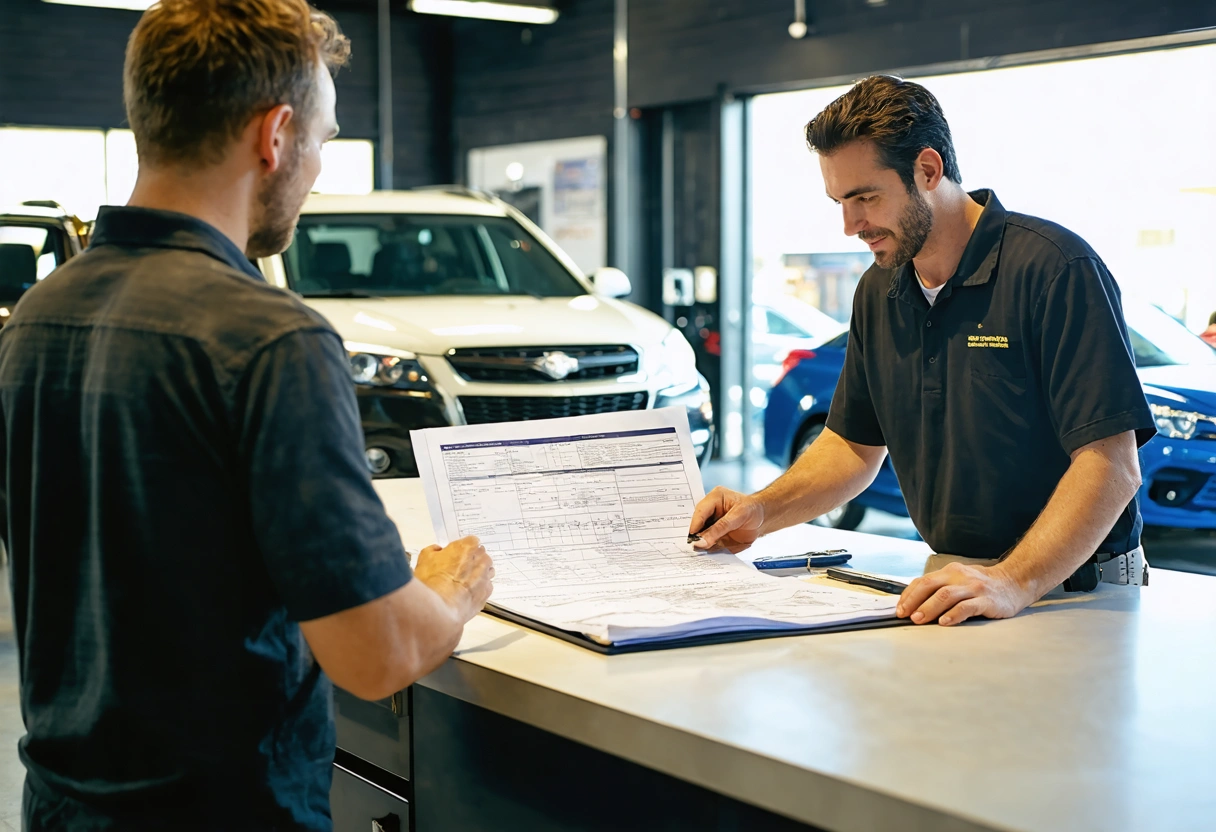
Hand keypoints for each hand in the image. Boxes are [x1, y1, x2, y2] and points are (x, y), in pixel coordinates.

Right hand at [414, 536, 493, 621]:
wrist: (439, 609)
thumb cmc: (433, 584)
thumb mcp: (424, 559)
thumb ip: (433, 550)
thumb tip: (436, 551)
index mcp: (467, 547)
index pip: (472, 541)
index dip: (463, 548)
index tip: (457, 554)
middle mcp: (480, 560)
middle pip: (481, 556)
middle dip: (472, 560)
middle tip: (458, 569)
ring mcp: (485, 578)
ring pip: (487, 571)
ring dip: (478, 574)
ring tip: (463, 582)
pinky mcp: (486, 594)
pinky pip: (486, 587)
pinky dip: (478, 589)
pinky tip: (466, 593)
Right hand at [687, 487, 764, 553]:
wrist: (762, 518)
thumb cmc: (752, 510)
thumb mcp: (739, 516)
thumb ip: (720, 528)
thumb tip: (702, 540)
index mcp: (715, 497)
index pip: (701, 511)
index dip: (695, 525)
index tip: (693, 539)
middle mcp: (710, 509)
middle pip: (697, 523)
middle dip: (696, 536)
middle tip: (695, 547)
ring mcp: (711, 521)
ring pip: (700, 533)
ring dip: (701, 543)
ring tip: (701, 551)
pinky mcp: (714, 532)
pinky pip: (708, 541)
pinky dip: (708, 547)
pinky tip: (708, 552)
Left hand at [896, 561, 1034, 625]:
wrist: (1015, 582)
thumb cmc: (982, 586)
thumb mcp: (959, 581)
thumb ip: (940, 588)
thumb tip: (914, 604)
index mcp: (949, 571)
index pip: (923, 581)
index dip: (908, 595)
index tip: (899, 609)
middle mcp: (959, 576)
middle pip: (930, 585)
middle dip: (914, 601)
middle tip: (904, 615)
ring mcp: (973, 587)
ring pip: (946, 595)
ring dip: (929, 608)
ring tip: (918, 619)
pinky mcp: (987, 600)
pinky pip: (967, 607)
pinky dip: (953, 615)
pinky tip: (944, 623)